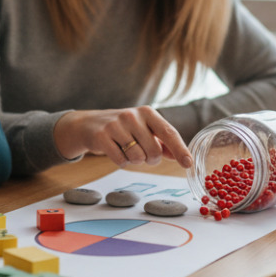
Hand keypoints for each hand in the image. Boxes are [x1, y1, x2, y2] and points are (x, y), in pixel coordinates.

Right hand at [54, 107, 191, 168]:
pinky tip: (115, 151)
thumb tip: (182, 157)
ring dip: (134, 161)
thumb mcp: (143, 129)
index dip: (180, 150)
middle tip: (142, 153)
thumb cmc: (122, 128)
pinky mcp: (102, 136)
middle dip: (150, 159)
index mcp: (147, 112)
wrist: (88, 124)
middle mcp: (133, 116)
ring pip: (137, 158)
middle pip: (154, 151)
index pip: (169, 132)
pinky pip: (121, 160)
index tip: (188, 164)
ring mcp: (116, 125)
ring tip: (126, 150)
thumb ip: (163, 143)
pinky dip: (121, 162)